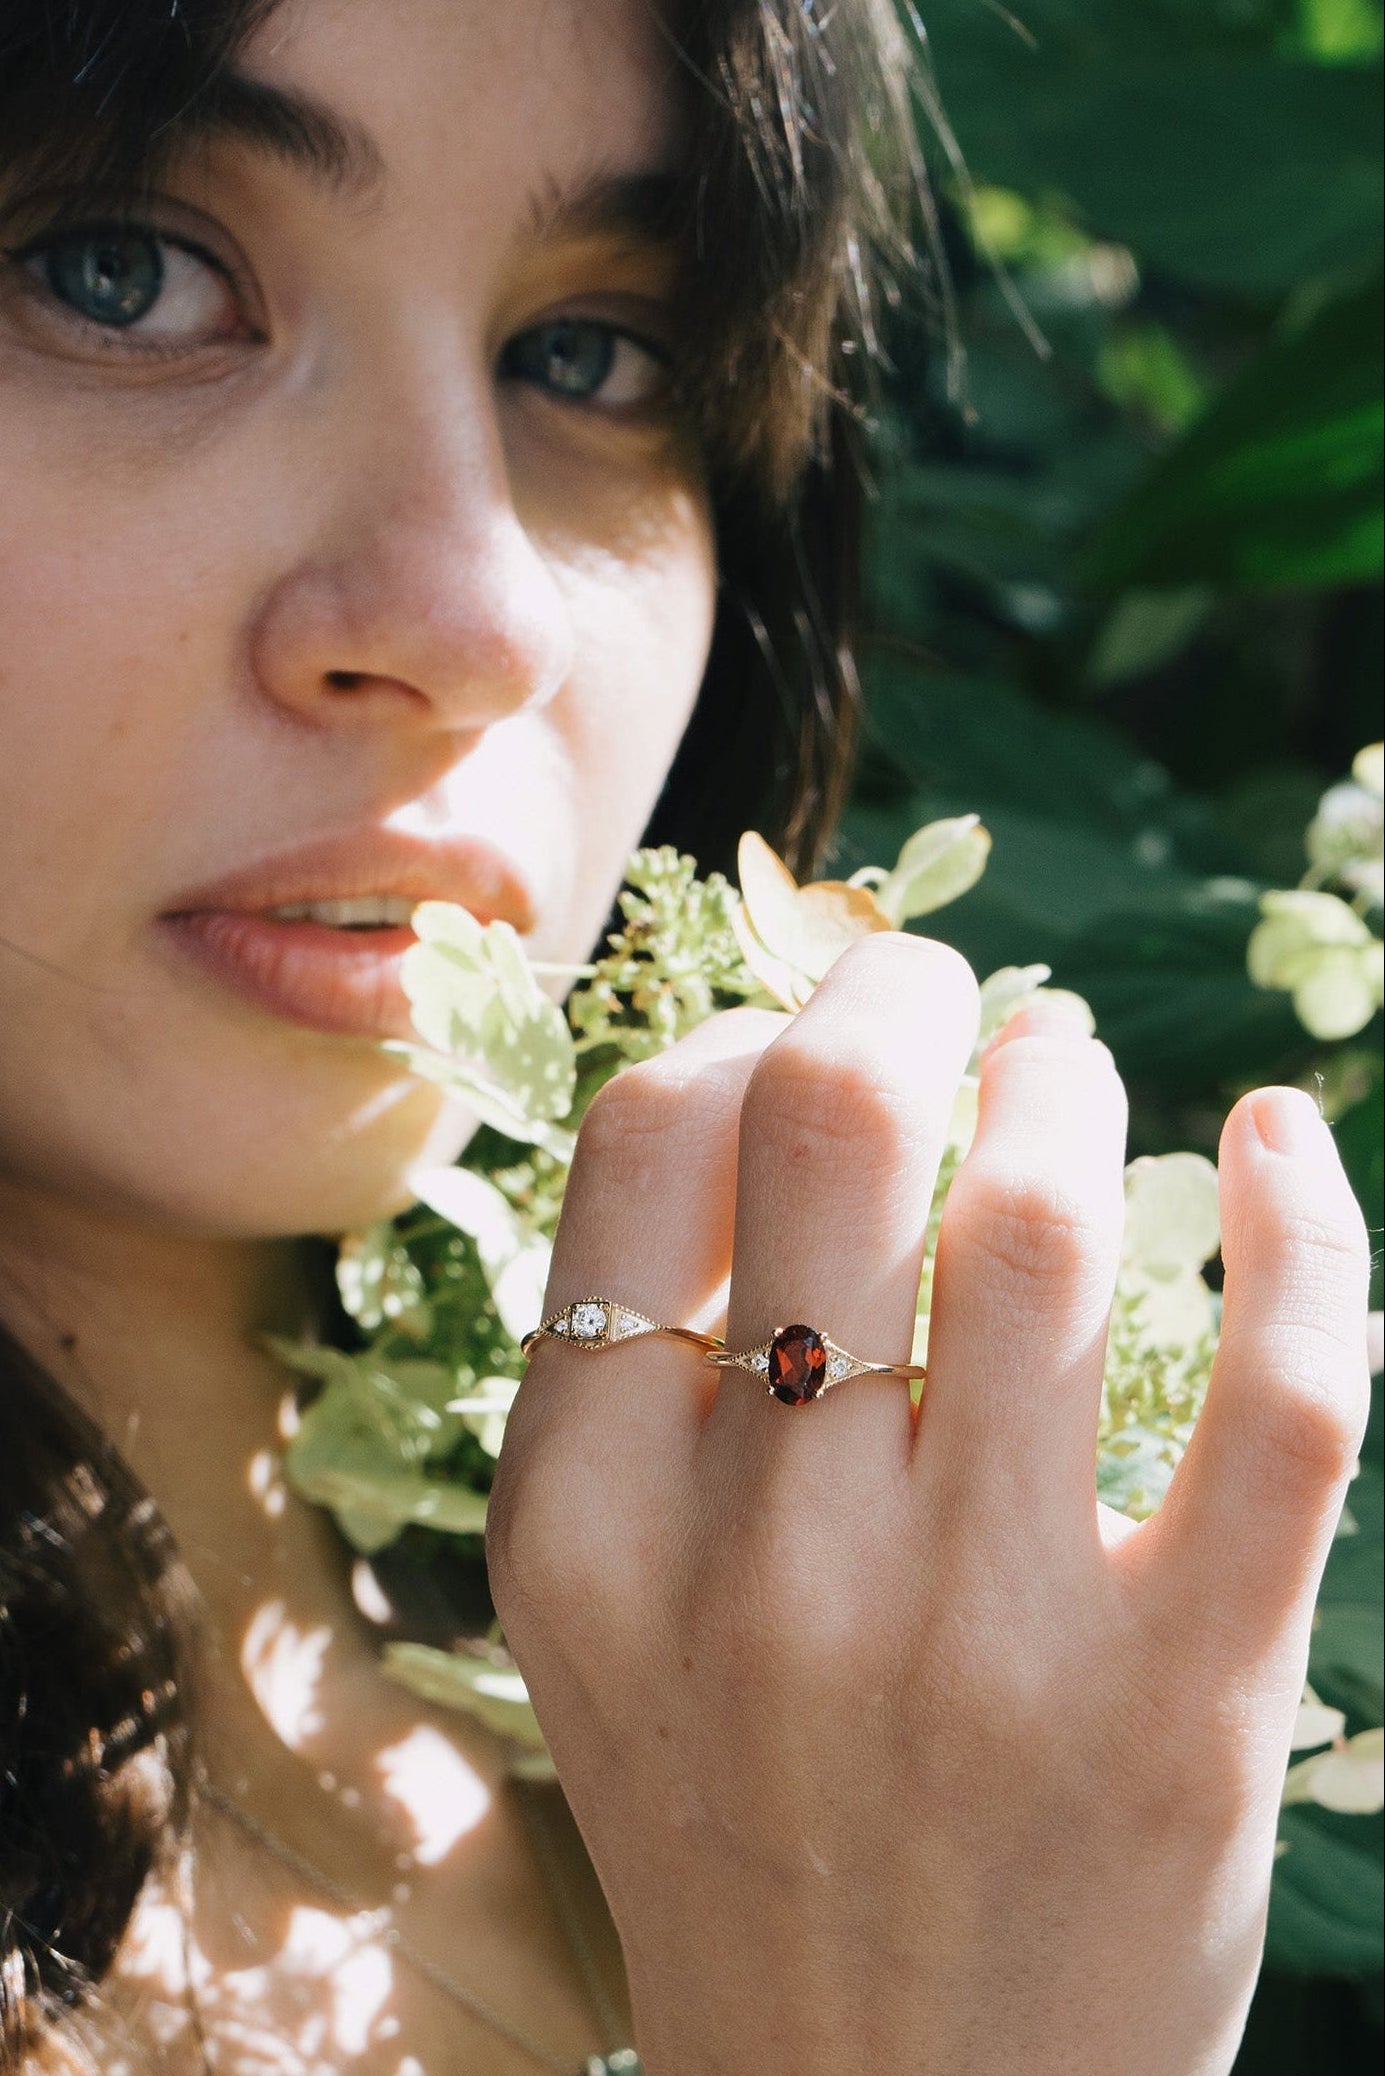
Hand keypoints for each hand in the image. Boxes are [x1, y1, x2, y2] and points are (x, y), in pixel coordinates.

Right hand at [486, 935, 1370, 2075]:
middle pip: (834, 1126)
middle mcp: (761, 1567)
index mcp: (588, 1523)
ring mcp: (976, 1641)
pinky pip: (1284, 1397)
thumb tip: (769, 1085)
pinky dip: (1309, 1231)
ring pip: (1044, 1223)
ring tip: (1068, 1069)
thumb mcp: (597, 1614)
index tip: (811, 1040)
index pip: (644, 1140)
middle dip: (906, 996)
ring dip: (1070, 1084)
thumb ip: (637, 1370)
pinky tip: (1282, 1144)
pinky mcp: (1181, 1711)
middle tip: (952, 996)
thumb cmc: (740, 1822)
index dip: (745, 1032)